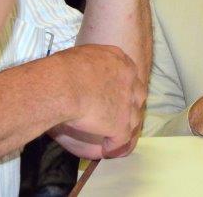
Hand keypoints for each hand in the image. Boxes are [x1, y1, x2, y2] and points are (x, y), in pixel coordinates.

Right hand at [48, 44, 144, 158]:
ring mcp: (127, 103)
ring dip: (125, 127)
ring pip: (134, 118)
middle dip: (131, 105)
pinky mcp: (120, 124)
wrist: (64, 85)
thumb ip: (93, 62)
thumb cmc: (64, 68)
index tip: (115, 93)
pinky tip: (106, 149)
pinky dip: (114, 145)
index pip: (130, 75)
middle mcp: (129, 80)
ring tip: (114, 135)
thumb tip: (83, 68)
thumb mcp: (84, 54)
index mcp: (120, 61)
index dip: (124, 86)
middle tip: (119, 113)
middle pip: (138, 95)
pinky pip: (121, 139)